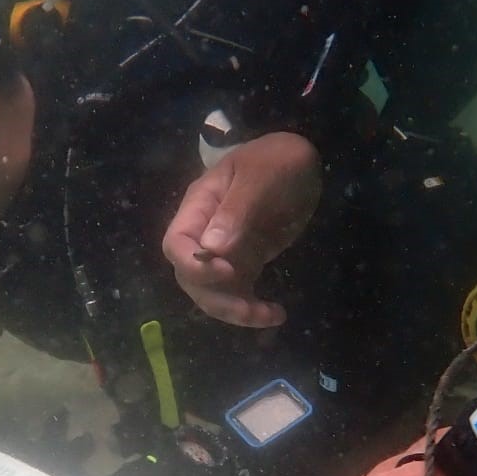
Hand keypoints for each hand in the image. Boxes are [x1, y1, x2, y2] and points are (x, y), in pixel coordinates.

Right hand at [161, 131, 321, 327]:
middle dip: (215, 297)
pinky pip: (239, 293)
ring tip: (271, 315)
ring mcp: (224, 250)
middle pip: (190, 276)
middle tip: (250, 308)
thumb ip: (237, 208)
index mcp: (200, 206)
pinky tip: (277, 313)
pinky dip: (253, 309)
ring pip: (213, 292)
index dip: (194, 266)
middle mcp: (205, 232)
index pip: (176, 244)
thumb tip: (212, 249)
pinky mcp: (245, 262)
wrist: (300, 163)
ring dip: (236, 310)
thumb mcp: (260, 176)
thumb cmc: (278, 160)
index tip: (228, 272)